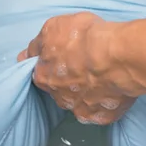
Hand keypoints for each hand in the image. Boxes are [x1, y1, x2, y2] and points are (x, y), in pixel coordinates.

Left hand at [17, 12, 145, 124]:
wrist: (117, 57)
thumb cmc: (83, 38)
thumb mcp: (52, 28)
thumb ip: (39, 44)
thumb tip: (28, 53)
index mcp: (43, 77)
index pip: (38, 73)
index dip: (48, 64)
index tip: (59, 58)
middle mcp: (59, 98)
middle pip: (59, 89)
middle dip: (67, 80)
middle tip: (83, 65)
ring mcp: (82, 109)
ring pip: (80, 102)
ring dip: (86, 92)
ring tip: (101, 78)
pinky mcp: (103, 117)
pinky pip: (101, 110)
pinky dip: (105, 101)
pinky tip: (112, 90)